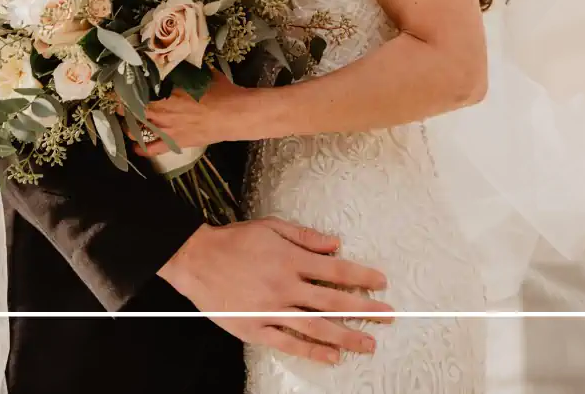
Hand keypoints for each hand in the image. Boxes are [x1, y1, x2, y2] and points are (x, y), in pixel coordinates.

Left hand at [134, 74, 252, 153]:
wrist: (234, 114)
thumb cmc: (221, 92)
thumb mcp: (204, 74)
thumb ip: (189, 71)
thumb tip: (183, 62)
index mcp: (168, 90)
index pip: (139, 89)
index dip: (128, 88)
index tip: (125, 86)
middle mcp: (162, 109)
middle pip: (133, 109)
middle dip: (125, 106)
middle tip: (123, 103)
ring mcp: (167, 128)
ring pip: (138, 129)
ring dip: (130, 126)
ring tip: (129, 122)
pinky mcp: (175, 142)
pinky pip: (153, 149)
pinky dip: (141, 149)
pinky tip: (136, 147)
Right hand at [159, 217, 393, 364]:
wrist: (196, 260)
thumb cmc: (234, 240)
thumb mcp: (272, 227)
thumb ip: (305, 236)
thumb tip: (336, 245)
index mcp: (290, 259)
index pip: (336, 270)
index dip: (362, 276)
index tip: (381, 283)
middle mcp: (284, 286)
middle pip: (333, 302)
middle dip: (364, 309)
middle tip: (387, 316)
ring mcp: (270, 310)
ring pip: (316, 327)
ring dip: (346, 336)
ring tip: (368, 344)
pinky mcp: (255, 328)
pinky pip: (288, 343)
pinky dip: (312, 351)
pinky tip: (332, 357)